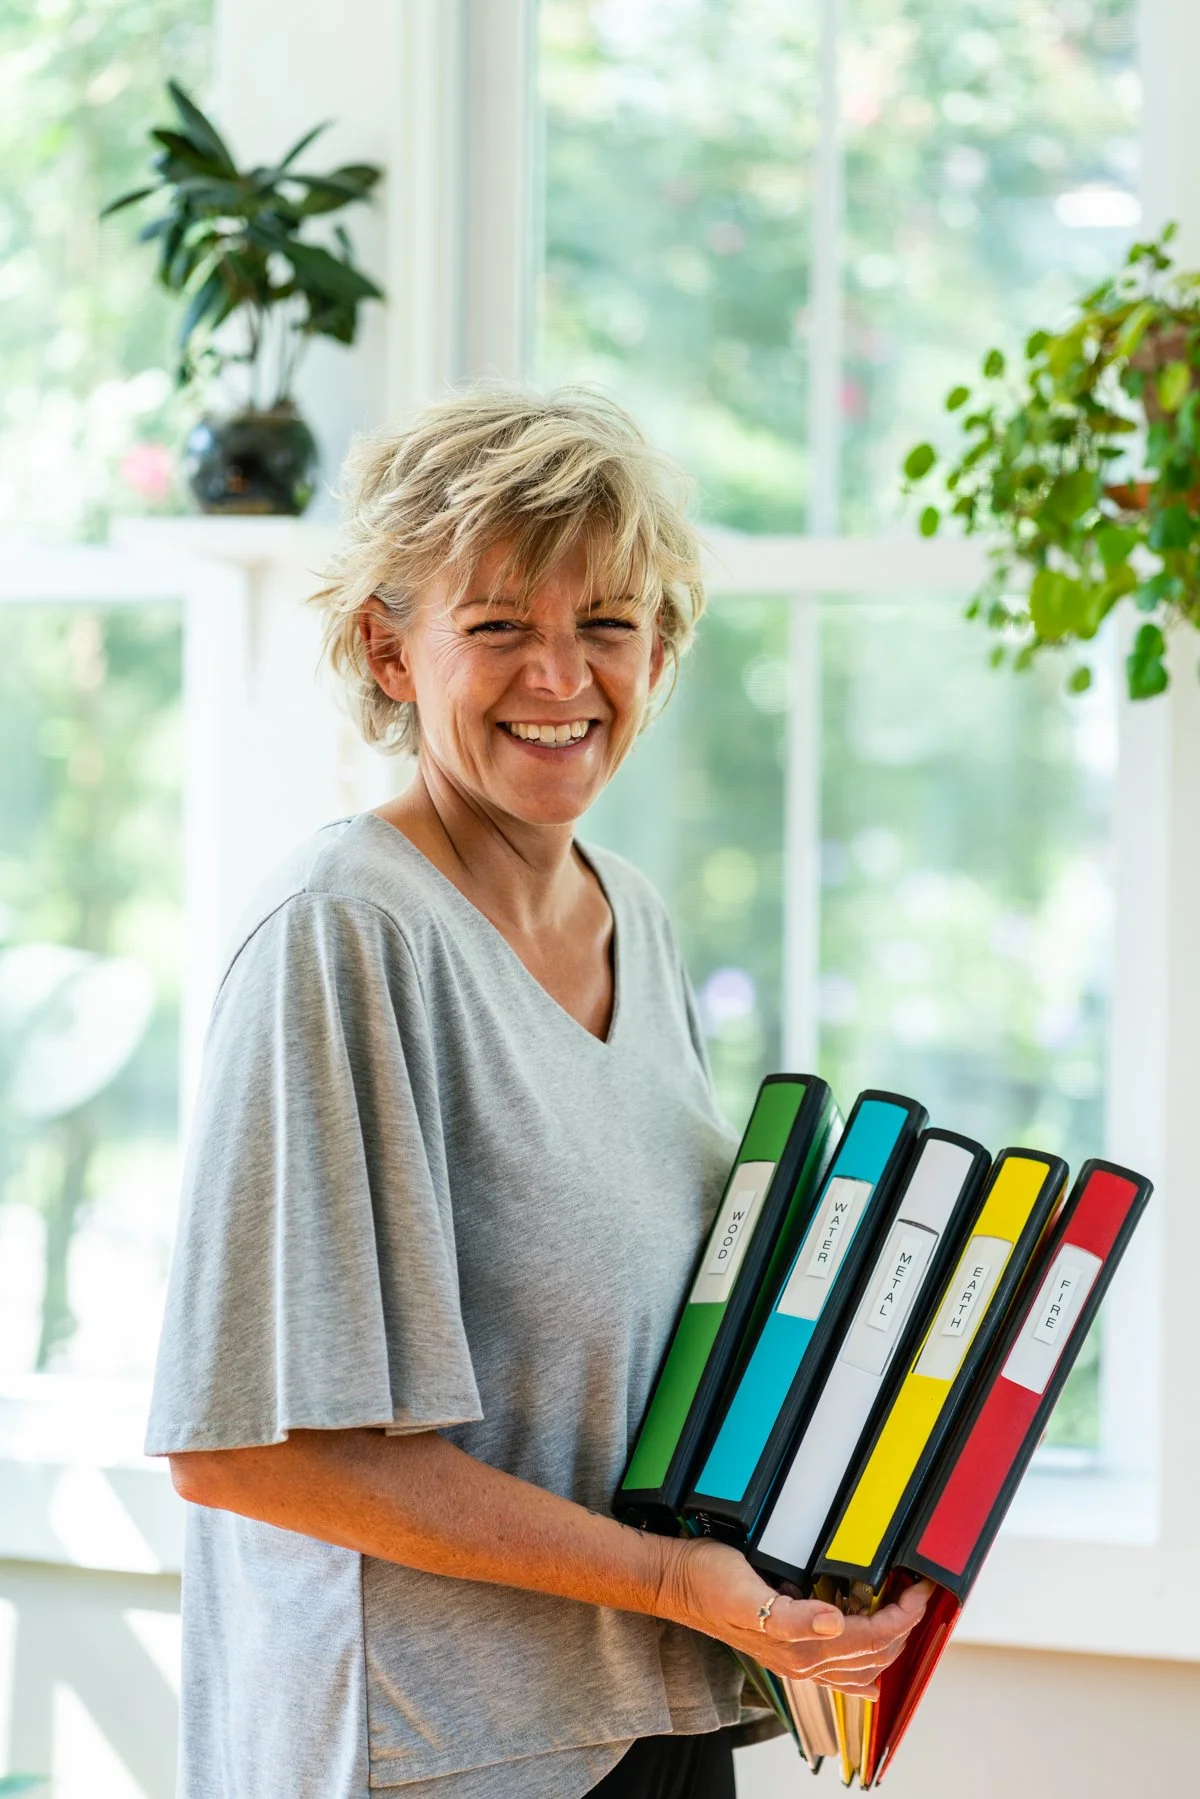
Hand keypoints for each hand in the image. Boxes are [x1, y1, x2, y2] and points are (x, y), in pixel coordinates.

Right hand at [656, 1537, 931, 1697]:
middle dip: (905, 1627)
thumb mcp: (747, 1592)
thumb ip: (793, 1616)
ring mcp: (796, 1659)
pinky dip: (865, 1671)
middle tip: (920, 1594)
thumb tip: (837, 1622)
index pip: (870, 1638)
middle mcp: (803, 1660)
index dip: (902, 1616)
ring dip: (891, 1644)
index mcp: (800, 1646)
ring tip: (906, 1615)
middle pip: (873, 1654)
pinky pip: (838, 1674)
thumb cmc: (709, 1580)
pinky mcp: (787, 1648)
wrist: (677, 1582)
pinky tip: (872, 1674)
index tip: (920, 1590)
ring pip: (862, 1665)